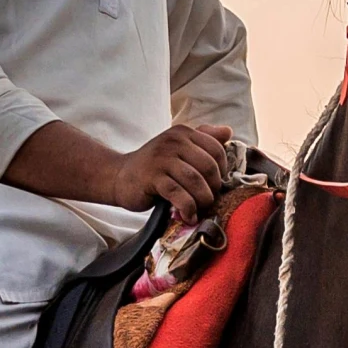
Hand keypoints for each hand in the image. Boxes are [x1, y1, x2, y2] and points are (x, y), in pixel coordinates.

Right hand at [110, 124, 232, 221]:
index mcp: (183, 133)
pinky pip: (178, 194)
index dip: (222, 171)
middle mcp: (173, 141)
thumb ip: (203, 139)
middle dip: (213, 189)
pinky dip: (187, 208)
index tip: (214, 185)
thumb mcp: (178, 148)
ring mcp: (162, 158)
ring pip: (195, 181)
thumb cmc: (154, 166)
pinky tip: (188, 216)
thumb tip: (227, 131)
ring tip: (199, 209)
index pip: (217, 150)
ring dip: (202, 200)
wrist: (119, 176)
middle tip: (207, 200)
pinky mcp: (152, 177)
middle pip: (209, 167)